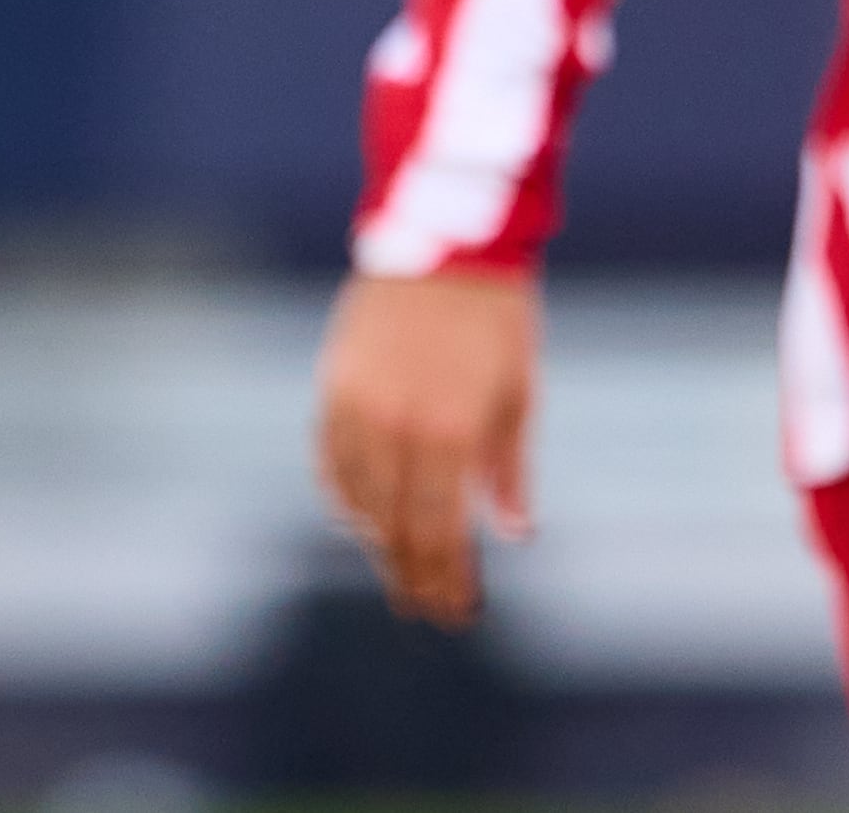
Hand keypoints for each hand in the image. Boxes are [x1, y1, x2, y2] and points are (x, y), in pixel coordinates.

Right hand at [313, 267, 538, 627]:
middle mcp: (399, 426)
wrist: (444, 238)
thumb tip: (512, 534)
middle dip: (413, 575)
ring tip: (396, 568)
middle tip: (425, 608)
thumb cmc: (498, 317)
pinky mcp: (334, 383)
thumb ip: (510, 470)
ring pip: (358, 500)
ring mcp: (359, 404)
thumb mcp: (520, 393)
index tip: (456, 611)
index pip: (441, 533)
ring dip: (377, 542)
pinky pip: (328, 459)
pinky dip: (341, 496)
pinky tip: (357, 518)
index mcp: (453, 432)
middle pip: (397, 528)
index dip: (447, 580)